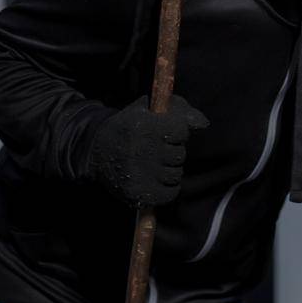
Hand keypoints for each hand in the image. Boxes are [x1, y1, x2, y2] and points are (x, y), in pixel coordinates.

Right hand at [82, 94, 208, 207]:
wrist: (98, 150)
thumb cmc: (131, 125)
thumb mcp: (150, 108)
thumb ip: (180, 110)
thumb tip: (204, 123)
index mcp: (143, 125)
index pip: (180, 131)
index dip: (177, 131)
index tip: (166, 131)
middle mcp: (141, 151)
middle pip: (179, 155)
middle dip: (172, 151)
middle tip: (156, 148)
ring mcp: (139, 174)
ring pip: (176, 174)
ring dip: (170, 169)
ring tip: (153, 163)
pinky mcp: (138, 194)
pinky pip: (170, 193)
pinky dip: (168, 187)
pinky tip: (155, 178)